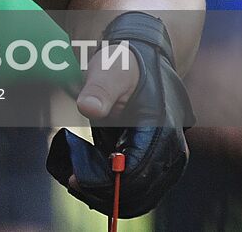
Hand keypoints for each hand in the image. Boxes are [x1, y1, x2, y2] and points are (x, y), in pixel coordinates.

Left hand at [48, 12, 194, 218]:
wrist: (139, 49)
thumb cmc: (125, 57)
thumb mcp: (111, 66)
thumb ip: (101, 86)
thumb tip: (88, 107)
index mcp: (162, 129)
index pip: (139, 170)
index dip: (109, 179)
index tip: (79, 178)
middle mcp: (168, 146)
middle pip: (142, 186)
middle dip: (107, 191)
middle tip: (73, 182)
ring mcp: (159, 151)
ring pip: (141, 188)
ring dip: (109, 192)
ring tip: (76, 181)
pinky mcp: (146, 152)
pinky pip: (133, 179)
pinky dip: (111, 184)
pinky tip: (86, 177)